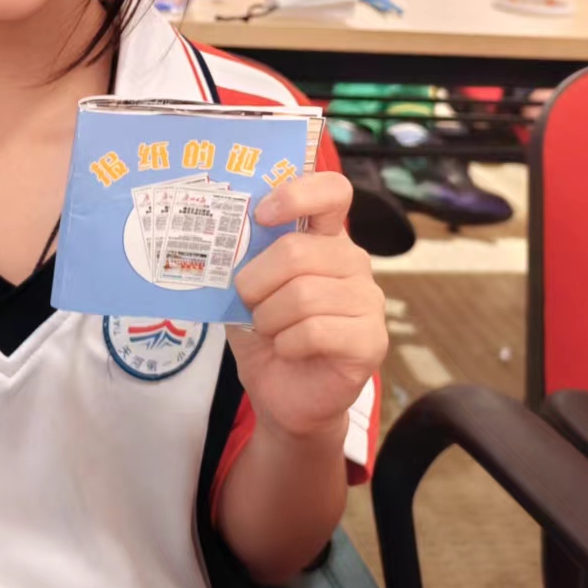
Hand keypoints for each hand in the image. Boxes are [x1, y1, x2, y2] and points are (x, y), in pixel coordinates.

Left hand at [229, 172, 386, 440]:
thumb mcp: (246, 289)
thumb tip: (216, 233)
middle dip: (257, 281)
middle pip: (299, 250)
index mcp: (325, 238)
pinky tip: (288, 350)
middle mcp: (353, 262)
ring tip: (269, 330)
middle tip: (249, 302)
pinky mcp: (371, 340)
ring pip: (303, 294)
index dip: (296, 194)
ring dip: (269, 318)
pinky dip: (287, 343)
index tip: (261, 215)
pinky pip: (316, 330)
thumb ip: (242, 257)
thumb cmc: (267, 333)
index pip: (331, 191)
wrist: (282, 396)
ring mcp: (368, 301)